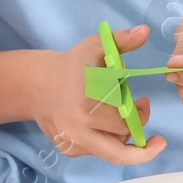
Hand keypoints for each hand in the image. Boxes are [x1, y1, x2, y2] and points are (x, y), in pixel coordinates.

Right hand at [34, 25, 166, 164]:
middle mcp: (76, 131)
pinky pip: (98, 151)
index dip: (140, 114)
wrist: (38, 85)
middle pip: (120, 147)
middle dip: (136, 131)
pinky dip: (107, 139)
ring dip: (122, 135)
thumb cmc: (72, 65)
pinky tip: (103, 121)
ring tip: (123, 114)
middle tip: (142, 111)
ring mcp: (71, 144)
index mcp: (85, 106)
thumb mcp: (95, 47)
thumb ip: (121, 40)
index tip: (144, 102)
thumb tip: (144, 31)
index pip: (125, 123)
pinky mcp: (69, 150)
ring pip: (111, 151)